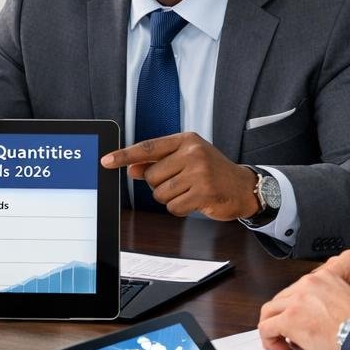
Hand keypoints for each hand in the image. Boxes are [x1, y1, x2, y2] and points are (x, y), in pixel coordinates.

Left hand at [101, 132, 259, 218]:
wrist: (244, 187)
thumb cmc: (211, 172)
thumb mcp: (185, 160)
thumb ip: (157, 163)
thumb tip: (130, 168)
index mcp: (185, 140)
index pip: (147, 147)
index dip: (124, 155)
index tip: (106, 160)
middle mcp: (192, 152)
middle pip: (152, 176)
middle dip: (161, 185)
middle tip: (182, 183)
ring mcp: (199, 172)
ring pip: (161, 193)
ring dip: (171, 198)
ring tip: (190, 191)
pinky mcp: (204, 192)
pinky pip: (173, 207)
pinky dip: (180, 208)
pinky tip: (195, 201)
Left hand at [257, 270, 349, 349]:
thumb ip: (328, 301)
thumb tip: (313, 317)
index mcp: (324, 278)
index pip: (297, 289)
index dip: (294, 307)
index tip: (298, 320)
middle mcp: (307, 284)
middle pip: (280, 299)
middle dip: (281, 317)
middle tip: (287, 334)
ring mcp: (296, 301)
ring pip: (269, 311)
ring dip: (272, 327)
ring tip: (281, 342)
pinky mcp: (290, 319)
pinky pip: (266, 327)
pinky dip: (269, 339)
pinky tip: (280, 348)